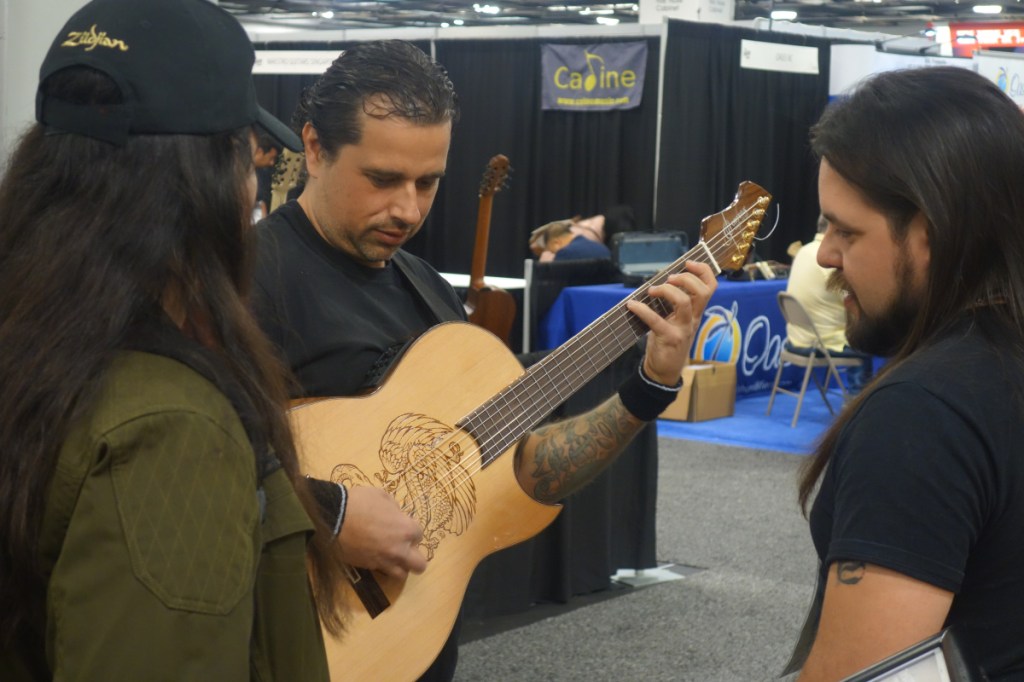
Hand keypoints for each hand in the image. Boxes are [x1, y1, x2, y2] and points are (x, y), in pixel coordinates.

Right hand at [337, 486, 427, 579]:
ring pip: (402, 574)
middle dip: (414, 556)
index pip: (419, 535)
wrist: (333, 518)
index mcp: (405, 529)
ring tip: (392, 556)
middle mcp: (399, 549)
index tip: (402, 526)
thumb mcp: (382, 496)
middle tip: (404, 547)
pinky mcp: (369, 567)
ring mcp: (384, 561)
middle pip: (419, 564)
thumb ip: (395, 508)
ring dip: (400, 566)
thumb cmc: (359, 502)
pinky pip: (382, 573)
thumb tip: (396, 515)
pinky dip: (383, 567)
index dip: (411, 530)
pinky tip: (376, 557)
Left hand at [625, 261, 716, 385]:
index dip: (703, 271)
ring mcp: (683, 329)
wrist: (664, 371)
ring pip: (685, 303)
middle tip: (669, 278)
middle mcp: (693, 319)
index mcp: (696, 312)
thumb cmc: (667, 340)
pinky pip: (656, 321)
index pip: (710, 287)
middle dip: (686, 279)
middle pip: (702, 292)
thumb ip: (674, 303)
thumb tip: (660, 280)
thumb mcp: (675, 320)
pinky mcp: (669, 339)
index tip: (688, 263)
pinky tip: (632, 305)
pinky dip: (642, 310)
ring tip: (652, 290)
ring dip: (667, 291)